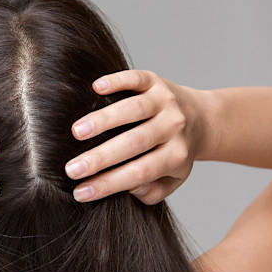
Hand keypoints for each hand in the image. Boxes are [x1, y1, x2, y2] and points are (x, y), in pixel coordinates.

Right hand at [64, 70, 201, 204]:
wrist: (201, 117)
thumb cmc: (176, 152)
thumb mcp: (174, 179)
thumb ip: (154, 191)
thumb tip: (131, 188)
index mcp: (176, 155)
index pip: (140, 173)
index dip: (109, 184)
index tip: (80, 193)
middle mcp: (173, 127)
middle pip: (134, 143)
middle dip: (100, 158)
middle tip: (71, 169)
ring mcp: (165, 101)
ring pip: (134, 110)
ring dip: (103, 120)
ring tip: (76, 132)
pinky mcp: (156, 81)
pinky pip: (137, 79)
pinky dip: (117, 81)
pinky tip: (95, 87)